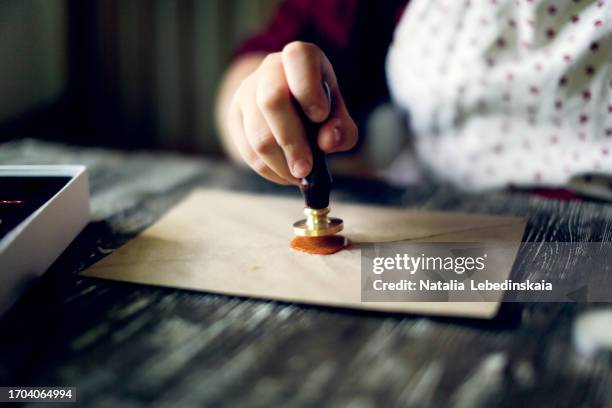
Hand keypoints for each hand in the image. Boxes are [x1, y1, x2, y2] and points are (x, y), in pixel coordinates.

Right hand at [226, 41, 357, 184]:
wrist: (287, 102)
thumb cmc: (318, 106)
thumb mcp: (338, 112)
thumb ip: (342, 128)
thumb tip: (327, 141)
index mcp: (300, 57)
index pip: (298, 59)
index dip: (308, 89)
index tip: (320, 117)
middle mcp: (270, 69)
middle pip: (271, 101)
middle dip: (291, 142)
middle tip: (306, 169)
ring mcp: (246, 92)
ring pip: (257, 133)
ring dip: (280, 163)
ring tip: (298, 176)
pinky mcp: (234, 116)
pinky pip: (247, 150)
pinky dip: (268, 170)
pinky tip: (284, 175)